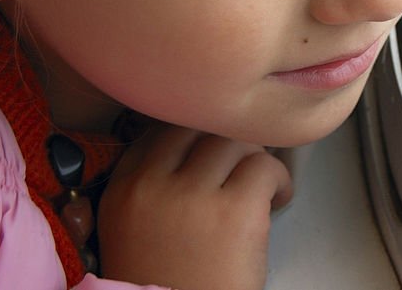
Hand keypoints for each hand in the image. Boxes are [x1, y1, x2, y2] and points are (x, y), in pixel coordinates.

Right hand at [97, 124, 292, 289]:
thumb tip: (197, 151)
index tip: (212, 156)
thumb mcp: (133, 232)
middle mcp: (153, 185)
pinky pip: (265, 167)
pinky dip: (279, 180)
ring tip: (262, 186)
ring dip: (255, 158)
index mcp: (122, 191)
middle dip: (226, 143)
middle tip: (243, 167)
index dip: (193, 140)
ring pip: (234, 141)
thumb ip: (151, 190)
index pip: (159, 132)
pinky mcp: (235, 210)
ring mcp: (194, 195)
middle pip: (199, 128)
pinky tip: (278, 201)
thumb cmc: (166, 285)